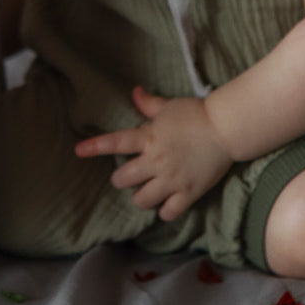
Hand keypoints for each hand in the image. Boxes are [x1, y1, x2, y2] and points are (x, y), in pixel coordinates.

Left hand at [74, 87, 233, 220]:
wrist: (226, 129)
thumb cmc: (197, 114)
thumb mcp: (169, 106)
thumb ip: (148, 104)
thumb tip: (134, 92)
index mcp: (148, 138)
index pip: (115, 143)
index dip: (95, 147)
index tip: (78, 151)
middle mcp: (156, 161)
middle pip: (123, 179)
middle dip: (122, 179)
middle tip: (130, 175)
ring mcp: (171, 179)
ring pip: (142, 200)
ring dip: (141, 197)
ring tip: (147, 191)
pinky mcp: (188, 193)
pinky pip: (168, 213)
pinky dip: (164, 211)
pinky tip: (166, 204)